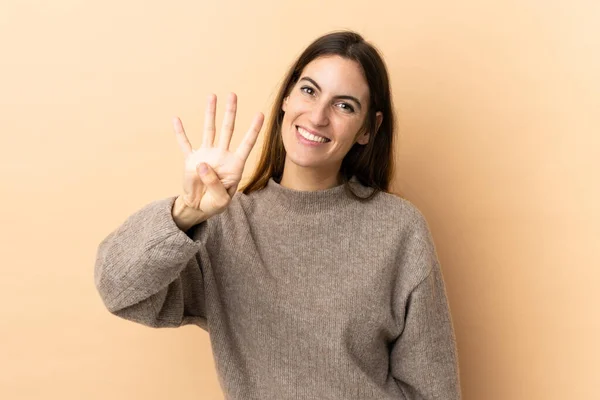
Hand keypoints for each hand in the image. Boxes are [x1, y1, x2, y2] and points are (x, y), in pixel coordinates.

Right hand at [173, 92, 263, 217]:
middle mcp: (221, 156)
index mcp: (234, 165)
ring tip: (212, 96)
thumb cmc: (215, 203)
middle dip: (230, 112)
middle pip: (227, 130)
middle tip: (232, 94)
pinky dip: (180, 132)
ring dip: (210, 113)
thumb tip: (203, 164)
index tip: (260, 114)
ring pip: (209, 130)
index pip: (246, 144)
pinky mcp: (191, 160)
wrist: (199, 206)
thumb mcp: (221, 200)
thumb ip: (214, 184)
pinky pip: (185, 144)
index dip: (253, 130)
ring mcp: (206, 155)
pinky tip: (176, 119)